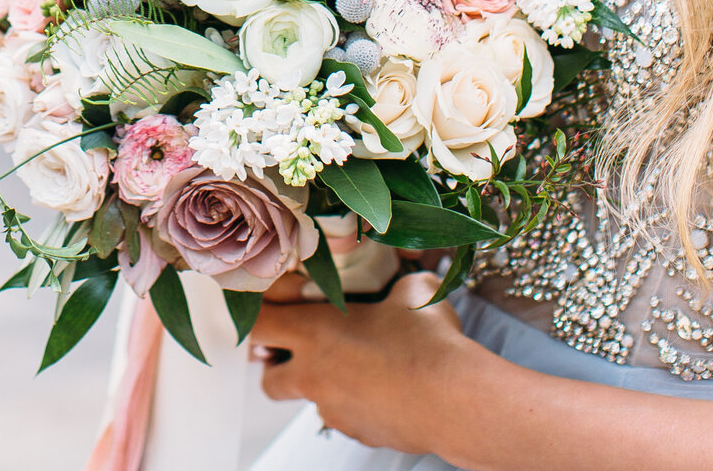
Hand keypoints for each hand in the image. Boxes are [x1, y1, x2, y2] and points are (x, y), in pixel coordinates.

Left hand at [249, 272, 478, 453]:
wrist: (455, 400)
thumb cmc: (429, 343)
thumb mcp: (412, 292)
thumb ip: (395, 284)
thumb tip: (404, 281)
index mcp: (314, 331)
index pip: (257, 324)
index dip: (261, 314)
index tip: (275, 309)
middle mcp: (313, 374)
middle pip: (267, 378)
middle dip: (277, 365)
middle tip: (303, 349)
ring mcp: (333, 408)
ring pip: (308, 401)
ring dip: (320, 386)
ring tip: (353, 367)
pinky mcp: (357, 432)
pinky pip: (343, 417)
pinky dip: (353, 404)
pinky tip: (383, 389)